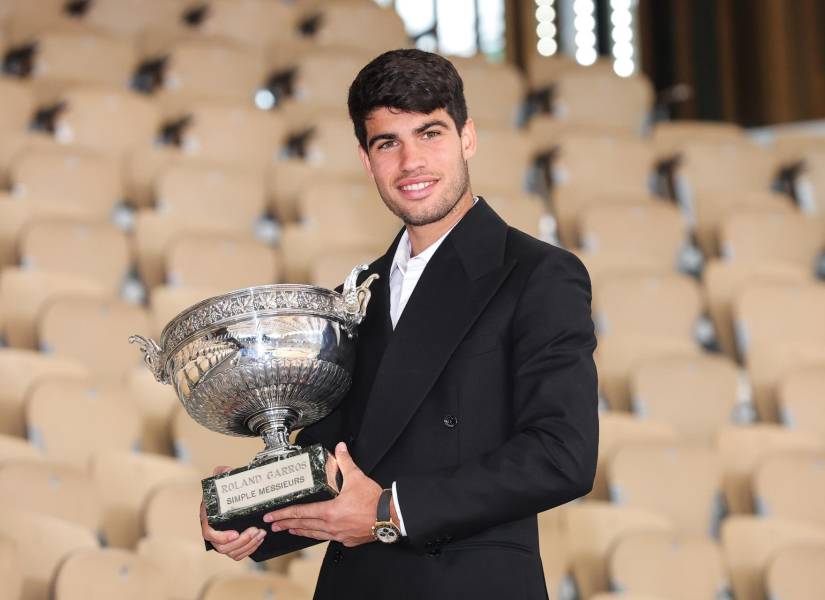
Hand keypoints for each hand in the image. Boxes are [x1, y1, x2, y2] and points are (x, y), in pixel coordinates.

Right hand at [201, 465, 265, 560]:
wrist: (230, 495)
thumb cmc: (224, 489)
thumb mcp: (222, 478)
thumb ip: (222, 473)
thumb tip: (226, 470)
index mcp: (208, 517)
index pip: (208, 533)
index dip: (220, 536)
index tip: (235, 534)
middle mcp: (213, 530)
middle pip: (222, 546)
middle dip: (241, 541)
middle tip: (256, 530)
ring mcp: (222, 539)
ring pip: (231, 552)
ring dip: (248, 545)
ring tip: (261, 533)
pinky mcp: (231, 544)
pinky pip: (238, 553)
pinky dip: (249, 549)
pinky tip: (259, 540)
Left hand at [263, 442, 381, 547]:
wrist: (389, 517)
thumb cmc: (373, 501)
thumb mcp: (356, 478)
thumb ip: (345, 462)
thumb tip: (340, 449)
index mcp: (330, 511)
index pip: (301, 513)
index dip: (284, 514)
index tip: (271, 516)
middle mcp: (331, 526)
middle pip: (303, 526)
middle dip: (286, 524)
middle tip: (273, 525)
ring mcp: (339, 535)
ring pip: (314, 534)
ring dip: (299, 531)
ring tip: (289, 531)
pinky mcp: (347, 540)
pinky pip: (327, 538)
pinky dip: (317, 535)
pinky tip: (315, 533)